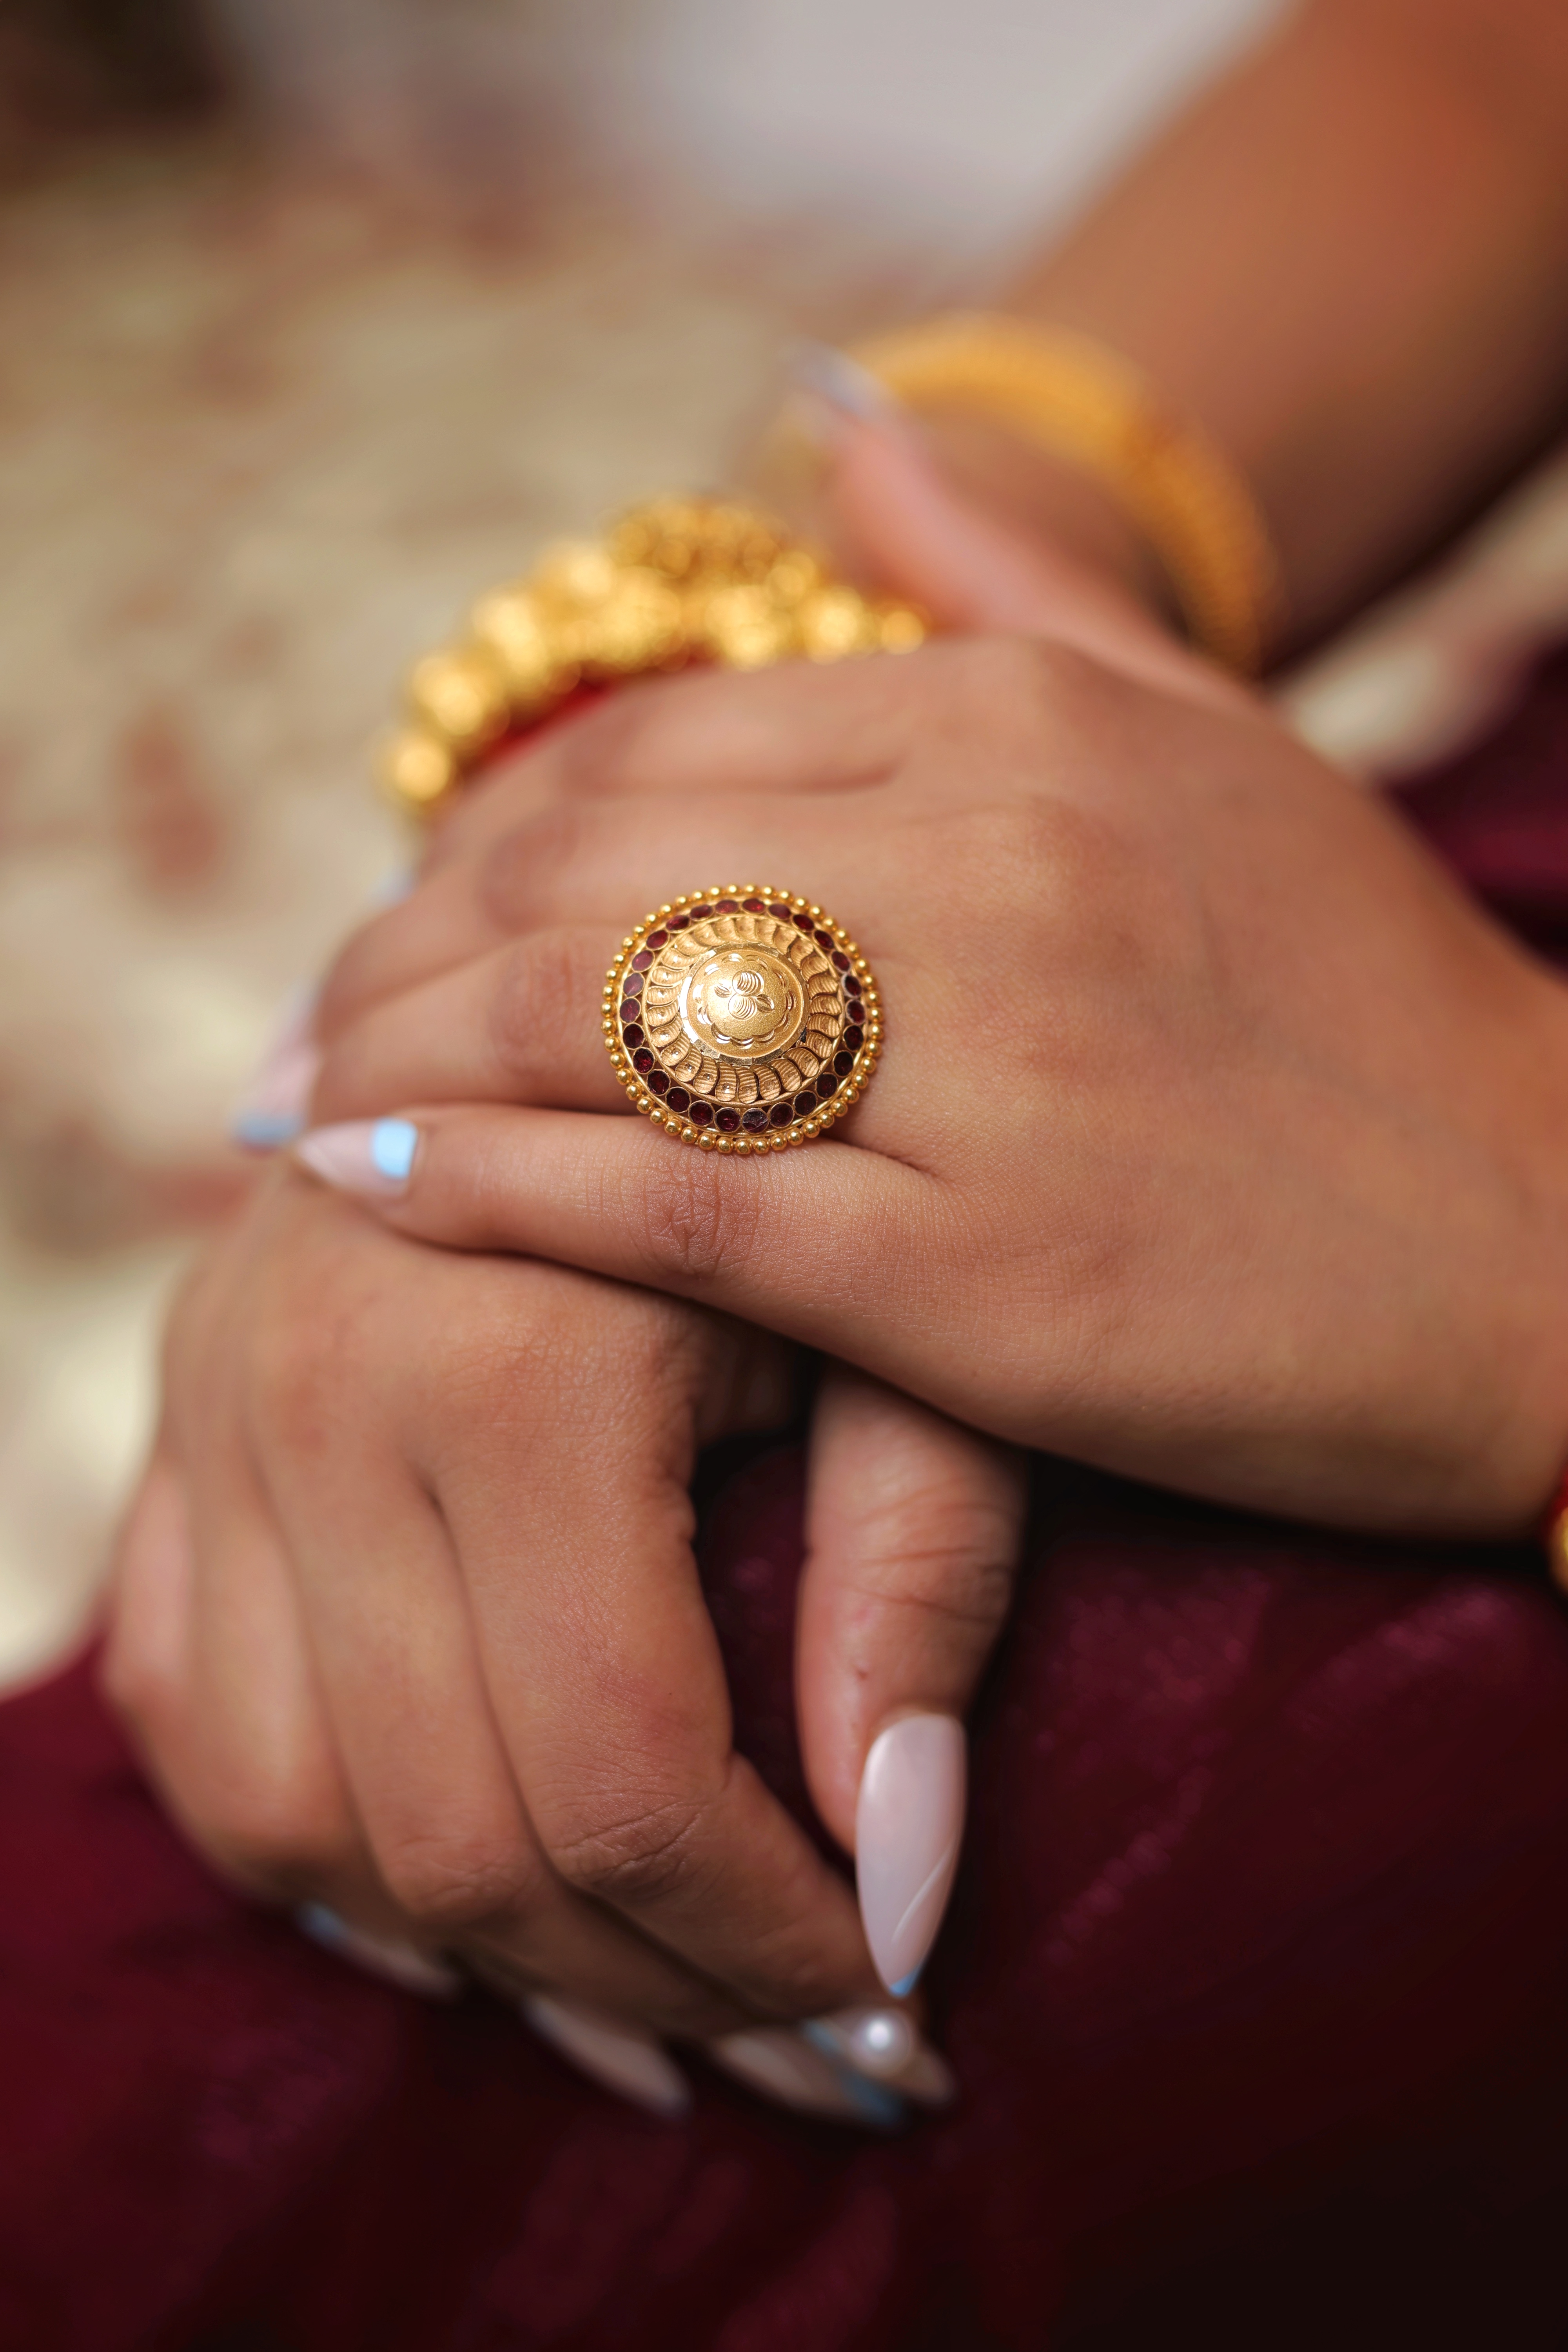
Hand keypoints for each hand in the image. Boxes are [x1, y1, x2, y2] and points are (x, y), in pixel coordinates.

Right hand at [104, 1161, 1025, 2065]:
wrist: (594, 985)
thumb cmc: (799, 1154)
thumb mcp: (912, 1335)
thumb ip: (920, 1586)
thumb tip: (911, 1881)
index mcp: (511, 1373)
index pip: (625, 1786)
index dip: (768, 1944)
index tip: (894, 1995)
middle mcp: (321, 1401)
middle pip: (463, 1841)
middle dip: (657, 1987)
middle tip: (811, 2033)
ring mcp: (216, 1419)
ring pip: (298, 1823)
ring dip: (485, 1959)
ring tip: (658, 2001)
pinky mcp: (174, 1441)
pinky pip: (194, 1726)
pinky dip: (323, 1852)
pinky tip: (474, 1898)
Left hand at [297, 635, 1567, 1535]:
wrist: (1560, 1247)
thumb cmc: (1365, 1012)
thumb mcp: (1213, 745)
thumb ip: (1020, 586)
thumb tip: (836, 428)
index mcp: (1028, 729)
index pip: (653, 748)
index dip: (483, 833)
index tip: (403, 914)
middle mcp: (992, 867)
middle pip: (583, 877)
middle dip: (402, 950)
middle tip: (308, 1019)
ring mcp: (983, 1072)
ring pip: (588, 1032)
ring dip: (397, 1062)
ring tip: (298, 1104)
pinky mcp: (971, 1275)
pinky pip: (664, 1215)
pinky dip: (488, 1195)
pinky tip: (370, 1190)